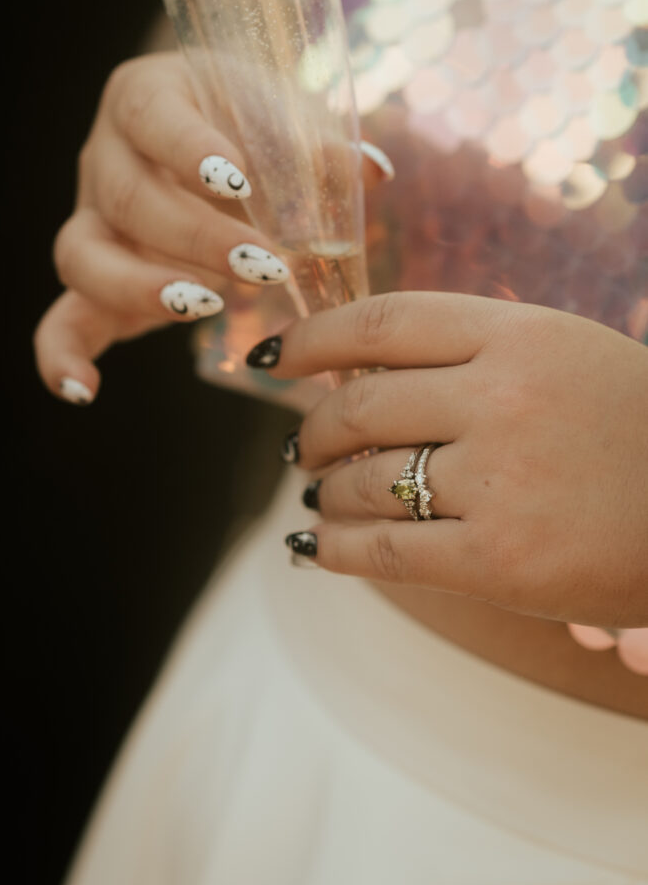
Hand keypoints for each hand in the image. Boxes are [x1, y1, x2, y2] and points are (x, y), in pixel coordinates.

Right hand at [34, 52, 391, 404]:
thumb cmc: (252, 127)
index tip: (237, 180)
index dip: (187, 147)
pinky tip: (83, 390)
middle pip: (127, 197)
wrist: (214, 147)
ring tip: (204, 307)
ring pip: (83, 255)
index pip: (152, 115)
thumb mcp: (287, 121)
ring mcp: (94, 222)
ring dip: (139, 288)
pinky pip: (62, 317)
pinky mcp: (96, 282)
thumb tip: (371, 169)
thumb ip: (322, 146)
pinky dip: (61, 354)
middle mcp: (107, 158)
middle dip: (195, 237)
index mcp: (148, 98)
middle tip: (264, 266)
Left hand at [254, 293, 647, 626]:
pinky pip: (385, 552)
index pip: (380, 324)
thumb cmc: (631, 424)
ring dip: (323, 493)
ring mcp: (500, 480)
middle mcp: (501, 397)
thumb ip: (470, 354)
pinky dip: (333, 550)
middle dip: (313, 432)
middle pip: (359, 407)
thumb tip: (360, 373)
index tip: (274, 357)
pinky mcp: (502, 560)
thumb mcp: (562, 355)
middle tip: (301, 449)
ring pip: (363, 483)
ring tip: (318, 499)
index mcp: (516, 335)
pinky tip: (310, 549)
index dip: (312, 340)